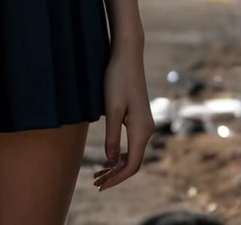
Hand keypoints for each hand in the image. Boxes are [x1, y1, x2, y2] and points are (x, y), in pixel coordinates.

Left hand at [93, 46, 155, 190]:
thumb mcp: (111, 109)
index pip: (132, 164)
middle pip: (133, 162)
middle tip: (95, 183)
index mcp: (141, 130)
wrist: (127, 56)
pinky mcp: (138, 117)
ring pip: (132, 153)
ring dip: (116, 165)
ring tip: (98, 173)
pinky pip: (131, 143)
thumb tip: (111, 160)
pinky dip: (119, 153)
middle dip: (115, 175)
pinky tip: (107, 156)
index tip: (100, 185)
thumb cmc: (117, 79)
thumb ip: (112, 136)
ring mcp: (143, 124)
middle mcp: (146, 130)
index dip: (117, 178)